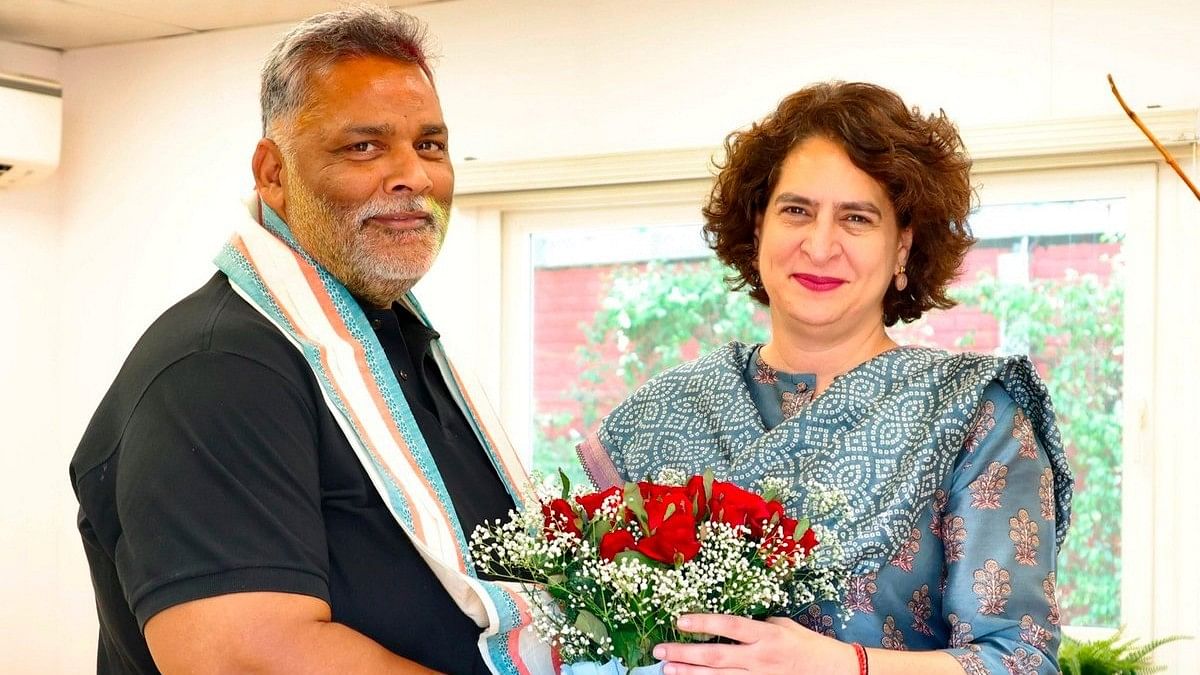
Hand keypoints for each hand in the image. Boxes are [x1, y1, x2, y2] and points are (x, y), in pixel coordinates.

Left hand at [652, 614, 856, 674]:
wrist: (832, 671)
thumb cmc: (806, 643)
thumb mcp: (781, 624)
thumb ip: (754, 623)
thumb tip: (727, 624)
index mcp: (766, 634)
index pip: (729, 627)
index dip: (702, 624)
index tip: (678, 620)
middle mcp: (759, 658)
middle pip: (715, 658)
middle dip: (684, 654)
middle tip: (658, 651)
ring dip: (689, 674)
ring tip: (667, 670)